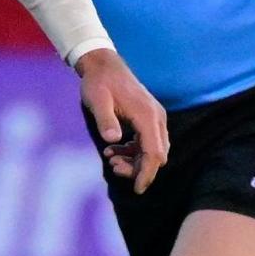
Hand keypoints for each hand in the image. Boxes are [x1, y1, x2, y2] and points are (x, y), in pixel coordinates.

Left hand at [78, 48, 168, 193]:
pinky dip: (133, 151)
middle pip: (157, 155)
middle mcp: (156, 118)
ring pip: (153, 150)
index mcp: (147, 116)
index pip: (154, 153)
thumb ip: (105, 120)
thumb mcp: (97, 101)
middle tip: (113, 166)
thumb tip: (113, 140)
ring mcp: (154, 118)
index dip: (146, 173)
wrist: (103, 65)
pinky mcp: (148, 119)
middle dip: (138, 168)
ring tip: (110, 159)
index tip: (137, 190)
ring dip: (134, 160)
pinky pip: (147, 143)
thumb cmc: (99, 83)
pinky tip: (113, 150)